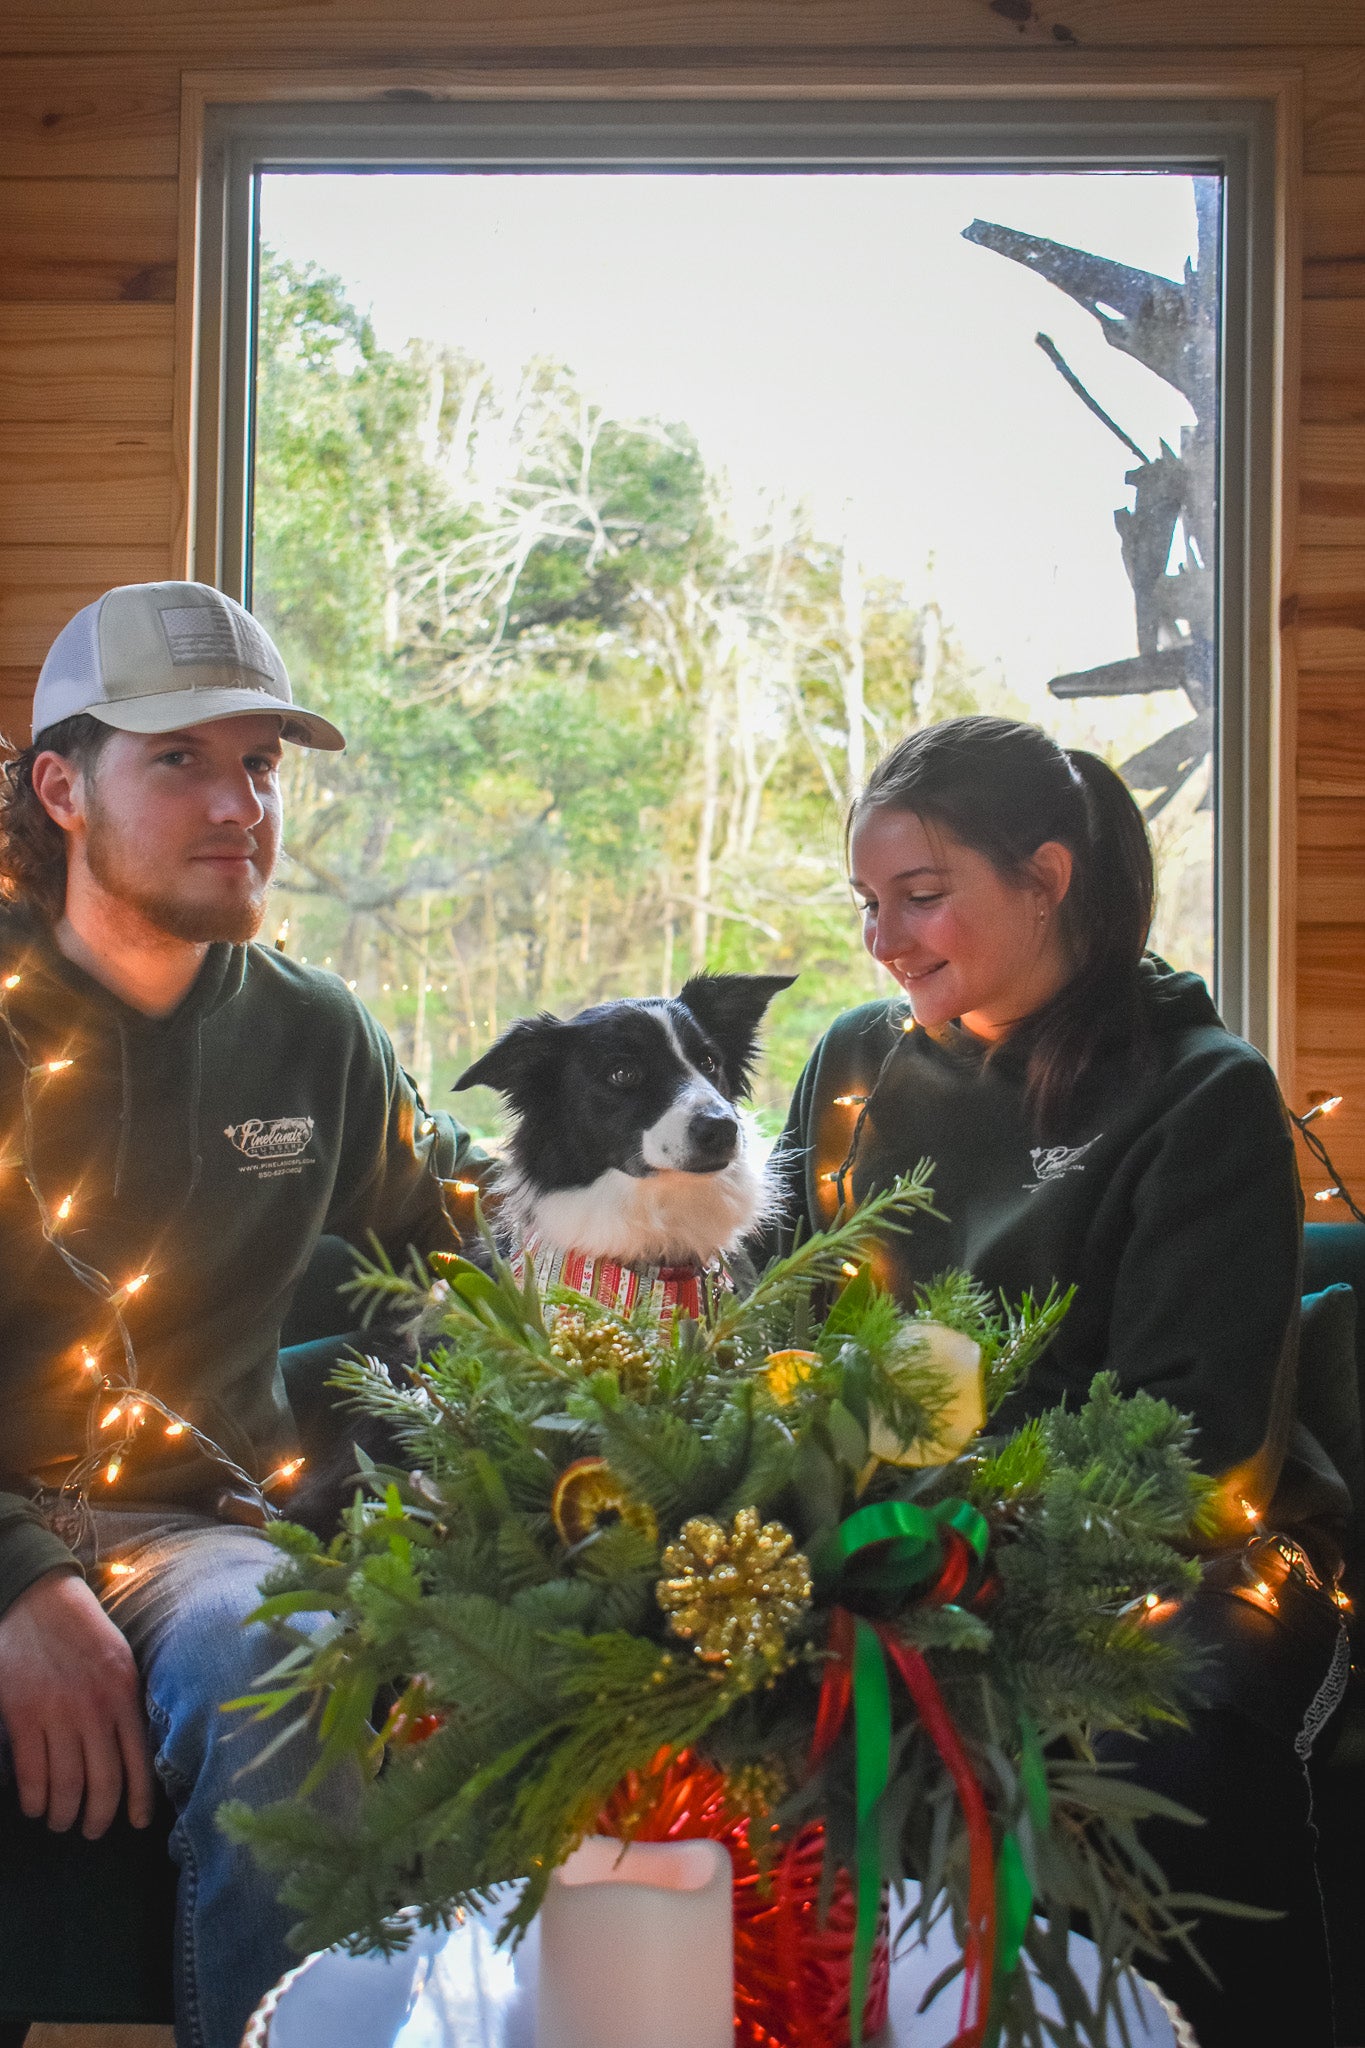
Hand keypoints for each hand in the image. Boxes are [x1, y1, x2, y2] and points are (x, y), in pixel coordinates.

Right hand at [0, 1568, 153, 1836]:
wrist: (37, 1599)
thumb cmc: (83, 1632)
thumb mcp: (120, 1660)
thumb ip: (127, 1703)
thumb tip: (136, 1753)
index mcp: (124, 1693)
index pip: (138, 1760)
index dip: (139, 1799)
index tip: (137, 1823)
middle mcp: (94, 1708)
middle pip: (102, 1782)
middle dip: (98, 1816)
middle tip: (92, 1830)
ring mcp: (57, 1713)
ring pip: (66, 1785)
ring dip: (64, 1814)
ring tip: (61, 1821)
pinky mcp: (22, 1715)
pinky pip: (31, 1773)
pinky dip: (34, 1799)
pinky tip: (36, 1805)